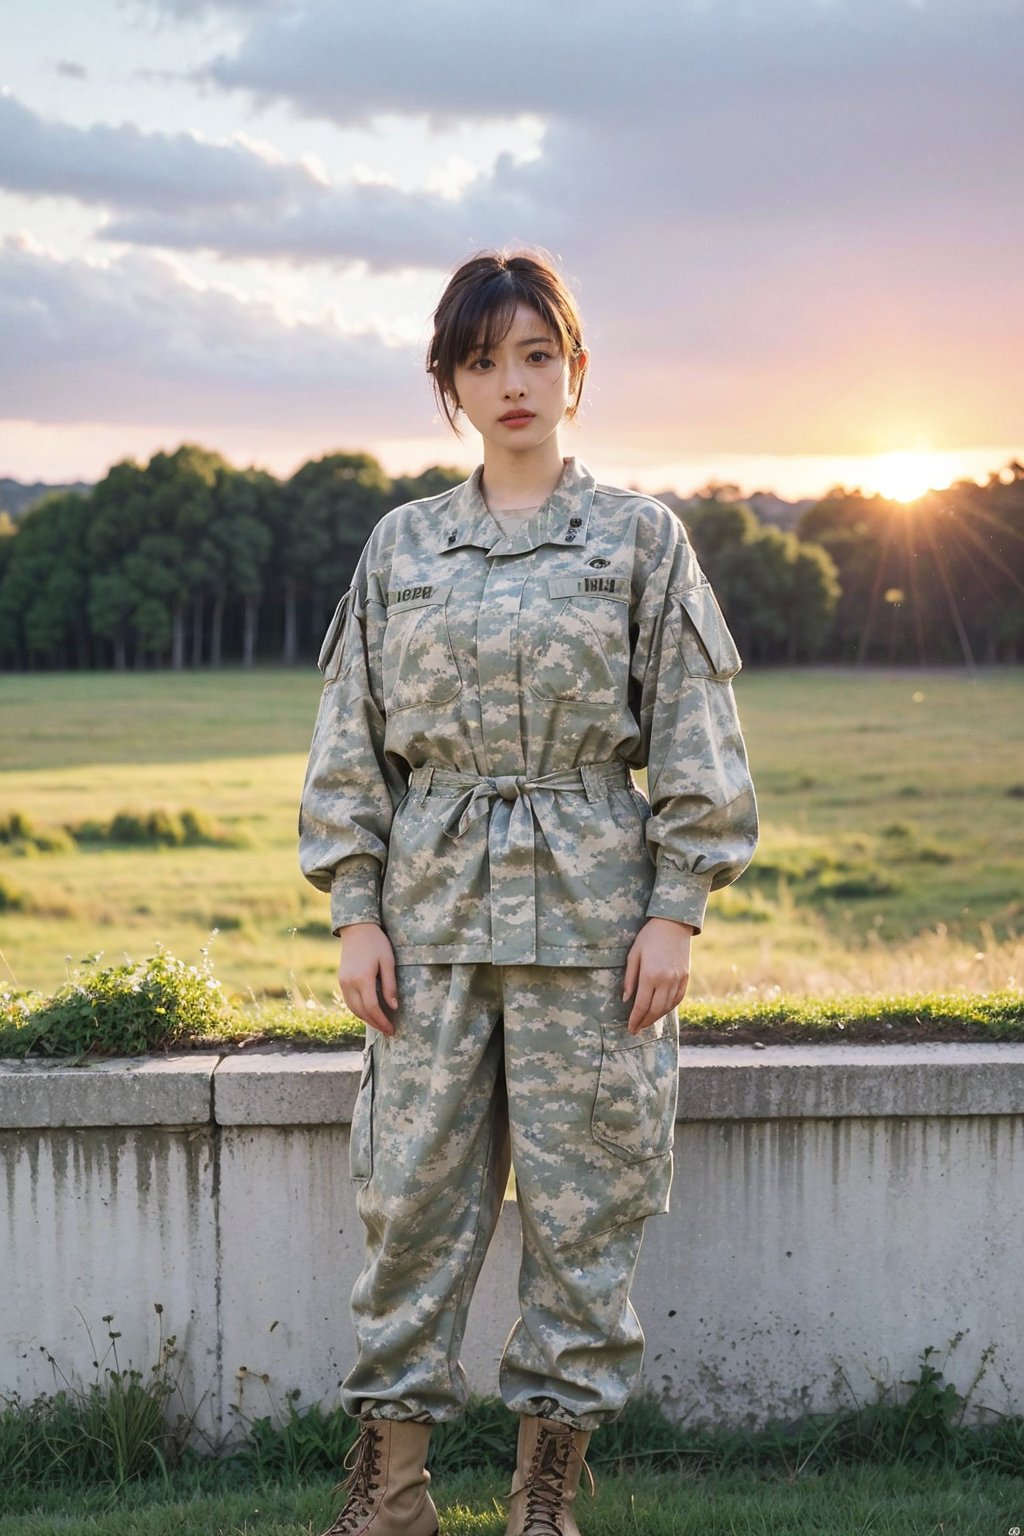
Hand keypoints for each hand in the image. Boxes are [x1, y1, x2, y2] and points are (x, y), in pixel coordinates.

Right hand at [337, 923, 398, 1036]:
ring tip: (380, 1024)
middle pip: (362, 1012)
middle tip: (388, 1031)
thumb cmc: (376, 943)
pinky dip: (359, 1010)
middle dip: (375, 1023)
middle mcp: (349, 983)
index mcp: (362, 979)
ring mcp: (343, 982)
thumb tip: (394, 1007)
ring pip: (353, 1009)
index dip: (383, 1021)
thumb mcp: (388, 962)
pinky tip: (369, 1012)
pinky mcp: (341, 980)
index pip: (373, 1008)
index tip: (392, 1029)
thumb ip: (390, 985)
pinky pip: (349, 1001)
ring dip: (366, 1019)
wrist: (357, 929)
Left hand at [622, 917, 694, 1033]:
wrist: (673, 924)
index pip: (641, 1006)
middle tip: (637, 1029)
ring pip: (667, 1007)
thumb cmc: (648, 937)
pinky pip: (677, 999)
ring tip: (647, 1022)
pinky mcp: (686, 977)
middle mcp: (665, 980)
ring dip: (656, 1017)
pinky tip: (661, 1010)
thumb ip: (630, 979)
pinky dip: (669, 1008)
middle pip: (655, 1010)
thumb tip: (626, 1000)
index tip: (630, 1028)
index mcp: (650, 975)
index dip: (635, 1020)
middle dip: (645, 1022)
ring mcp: (678, 980)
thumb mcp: (633, 955)